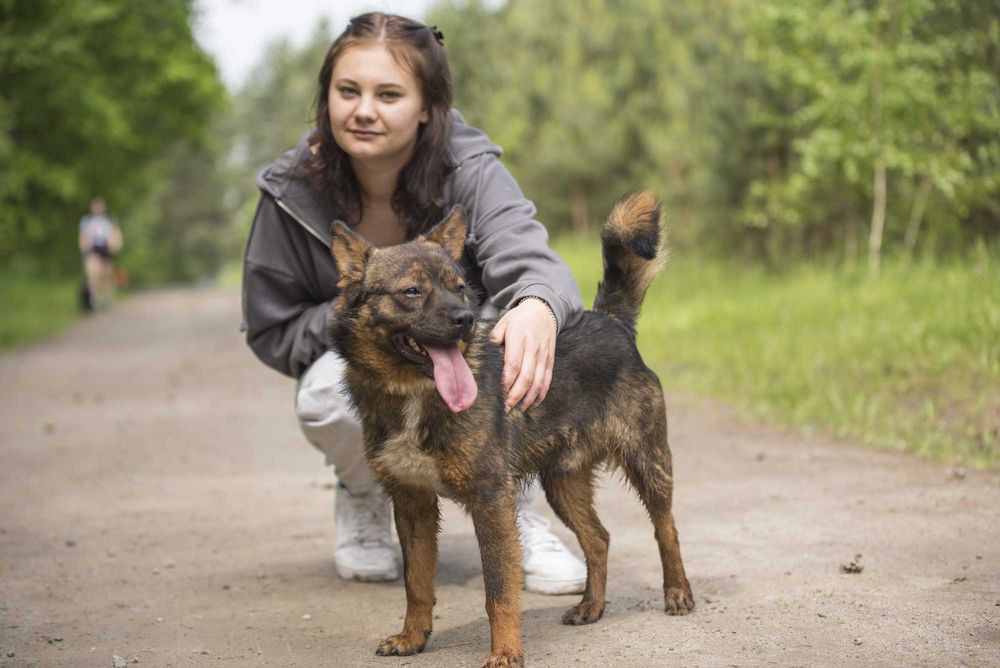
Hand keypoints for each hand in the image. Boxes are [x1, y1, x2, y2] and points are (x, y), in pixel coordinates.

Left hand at [489, 298, 556, 412]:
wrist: (544, 310)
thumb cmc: (520, 317)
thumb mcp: (504, 321)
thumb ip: (495, 336)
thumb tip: (488, 349)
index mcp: (519, 339)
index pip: (513, 365)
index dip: (506, 382)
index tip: (498, 394)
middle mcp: (533, 349)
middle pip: (526, 377)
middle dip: (515, 395)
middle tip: (505, 409)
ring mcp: (544, 356)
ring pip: (538, 381)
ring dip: (528, 398)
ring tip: (517, 410)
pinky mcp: (550, 361)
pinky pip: (547, 380)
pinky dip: (541, 394)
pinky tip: (532, 404)